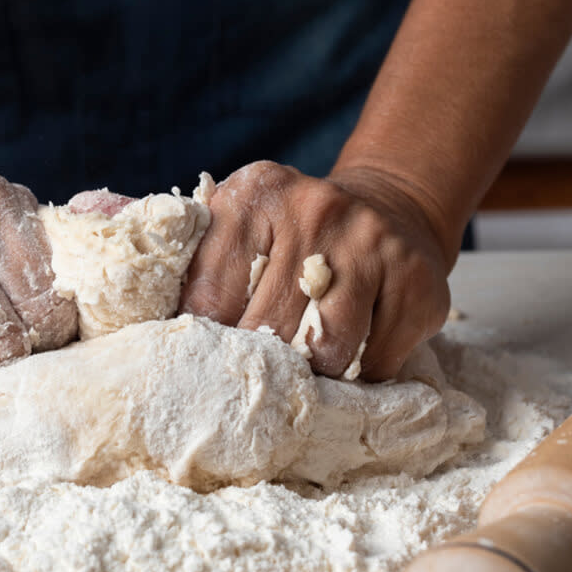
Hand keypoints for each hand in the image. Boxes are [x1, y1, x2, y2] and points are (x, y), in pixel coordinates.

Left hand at [179, 161, 451, 380]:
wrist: (389, 207)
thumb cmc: (292, 235)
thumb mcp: (240, 225)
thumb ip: (197, 268)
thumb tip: (150, 335)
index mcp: (255, 195)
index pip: (209, 298)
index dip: (204, 343)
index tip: (203, 365)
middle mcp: (317, 210)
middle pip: (268, 330)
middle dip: (259, 363)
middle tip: (256, 376)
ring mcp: (374, 243)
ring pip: (326, 352)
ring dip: (313, 374)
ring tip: (305, 364)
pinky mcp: (420, 281)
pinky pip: (376, 362)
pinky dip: (361, 373)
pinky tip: (355, 349)